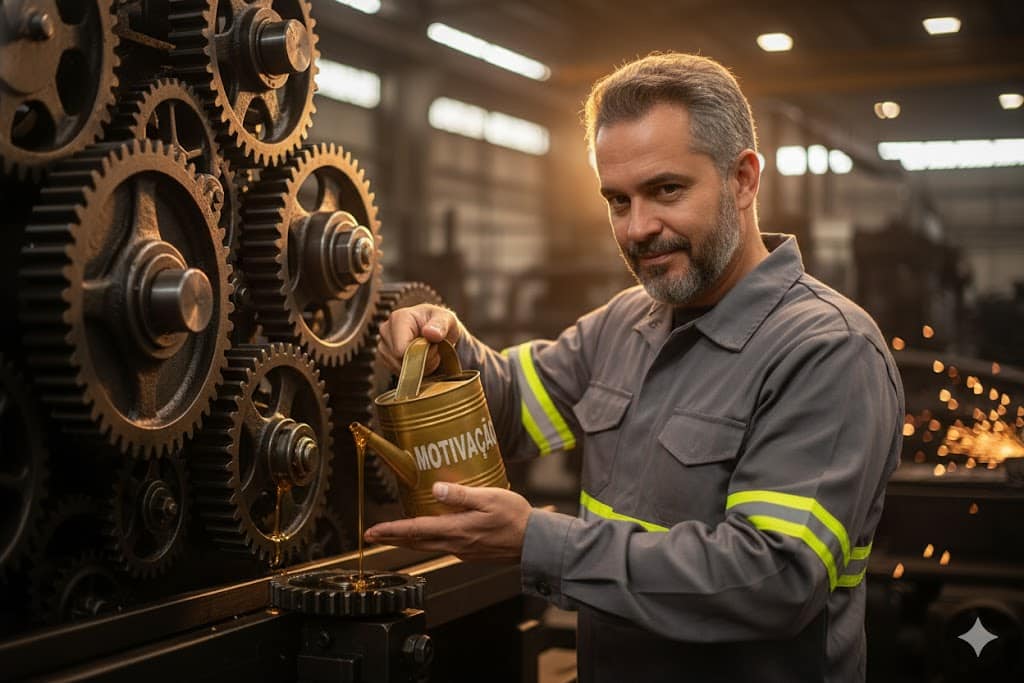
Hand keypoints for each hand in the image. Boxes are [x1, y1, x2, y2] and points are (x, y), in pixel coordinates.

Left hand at [364, 482, 531, 562]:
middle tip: (373, 534)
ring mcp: (462, 550)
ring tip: (394, 533)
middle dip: (391, 538)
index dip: (390, 530)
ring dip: (407, 540)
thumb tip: (436, 488)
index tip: (371, 531)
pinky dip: (427, 539)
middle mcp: (455, 544)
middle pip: (415, 542)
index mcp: (456, 530)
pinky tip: (430, 530)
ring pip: (427, 546)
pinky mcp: (470, 552)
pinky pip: (442, 545)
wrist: (534, 542)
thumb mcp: (489, 498)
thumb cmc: (515, 518)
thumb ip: (461, 494)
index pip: (415, 530)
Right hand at [378, 304, 462, 374]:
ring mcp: (383, 345)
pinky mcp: (385, 357)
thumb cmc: (440, 323)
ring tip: (427, 354)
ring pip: (399, 368)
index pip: (401, 350)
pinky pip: (398, 372)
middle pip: (400, 360)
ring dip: (418, 367)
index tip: (434, 346)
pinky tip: (419, 359)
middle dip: (421, 361)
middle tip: (434, 351)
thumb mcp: (447, 319)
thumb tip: (429, 332)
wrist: (435, 329)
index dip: (422, 354)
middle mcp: (386, 330)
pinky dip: (412, 371)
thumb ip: (441, 324)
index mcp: (398, 318)